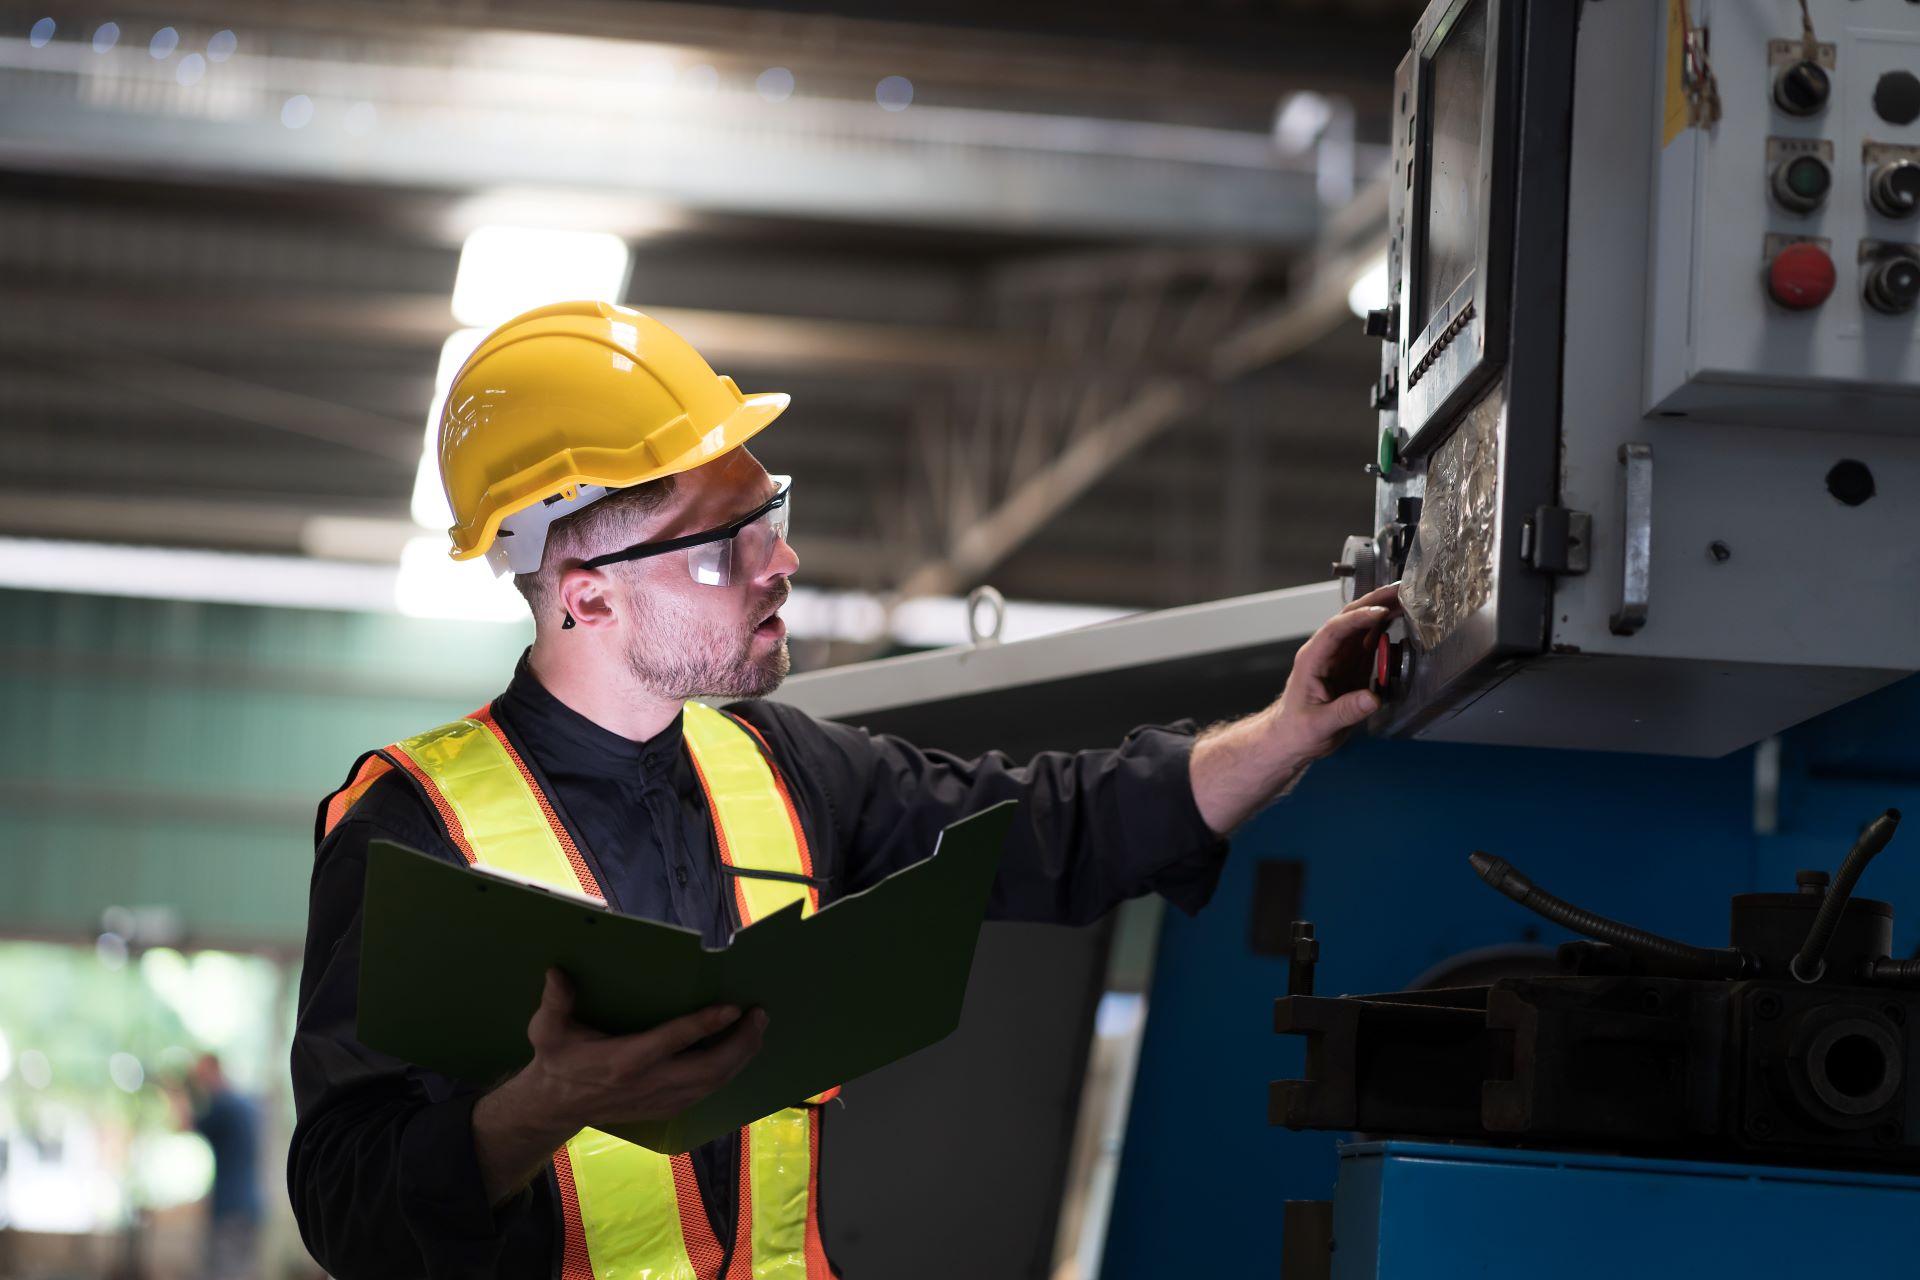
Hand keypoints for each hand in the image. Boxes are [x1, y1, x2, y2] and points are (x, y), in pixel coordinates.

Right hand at [519, 969, 765, 1132]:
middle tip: (759, 1016)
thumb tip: (557, 971)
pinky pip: (707, 1092)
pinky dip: (729, 1072)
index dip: (705, 1024)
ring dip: (741, 1056)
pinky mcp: (667, 1110)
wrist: (556, 1108)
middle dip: (740, 1043)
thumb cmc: (558, 1061)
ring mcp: (661, 1101)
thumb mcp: (546, 1031)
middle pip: (708, 1068)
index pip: (673, 1041)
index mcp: (624, 1061)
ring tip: (758, 1028)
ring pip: (713, 1083)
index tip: (732, 1007)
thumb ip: (555, 1002)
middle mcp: (648, 1083)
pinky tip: (741, 1051)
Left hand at [1188, 583, 1402, 833]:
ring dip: (1383, 610)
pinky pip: (1370, 642)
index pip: (1335, 630)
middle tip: (1400, 589)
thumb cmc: (1297, 730)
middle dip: (1374, 601)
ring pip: (1363, 626)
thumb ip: (1345, 711)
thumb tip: (1371, 699)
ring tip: (1407, 599)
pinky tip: (1401, 620)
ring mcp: (1340, 657)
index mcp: (1313, 659)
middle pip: (1350, 619)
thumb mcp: (1318, 725)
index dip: (1358, 618)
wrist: (1292, 738)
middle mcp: (1327, 652)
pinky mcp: (1352, 666)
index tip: (1380, 612)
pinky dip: (1386, 629)